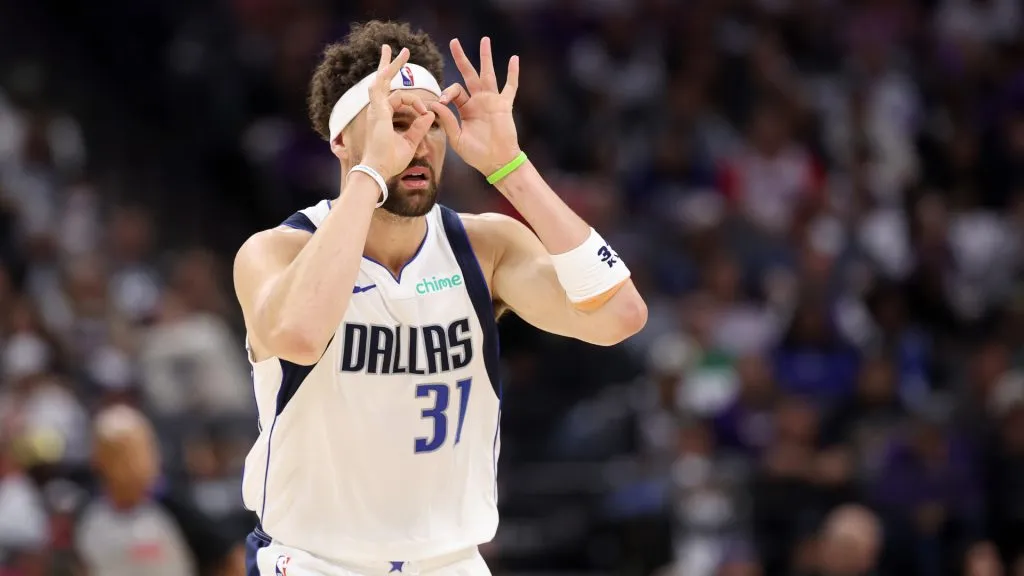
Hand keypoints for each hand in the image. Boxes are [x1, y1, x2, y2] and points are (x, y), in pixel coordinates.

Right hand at [360, 45, 436, 179]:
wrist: (379, 169)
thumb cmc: (391, 160)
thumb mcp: (410, 142)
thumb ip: (419, 127)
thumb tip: (430, 114)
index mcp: (384, 116)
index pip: (397, 99)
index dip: (415, 102)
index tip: (424, 112)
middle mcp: (378, 110)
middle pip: (384, 82)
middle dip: (392, 65)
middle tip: (402, 52)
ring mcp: (376, 108)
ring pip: (382, 80)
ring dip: (391, 64)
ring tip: (401, 51)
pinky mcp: (377, 109)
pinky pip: (383, 87)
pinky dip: (390, 75)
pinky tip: (395, 62)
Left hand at [429, 37, 520, 175]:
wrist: (497, 162)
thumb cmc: (476, 154)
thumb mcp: (456, 138)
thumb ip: (446, 121)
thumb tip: (434, 103)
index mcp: (465, 109)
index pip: (454, 91)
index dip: (446, 92)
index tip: (442, 102)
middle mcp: (478, 101)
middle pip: (468, 74)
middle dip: (461, 58)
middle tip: (454, 41)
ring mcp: (492, 101)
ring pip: (488, 74)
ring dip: (486, 57)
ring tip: (485, 39)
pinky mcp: (504, 105)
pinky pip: (510, 87)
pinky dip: (512, 73)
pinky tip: (514, 59)